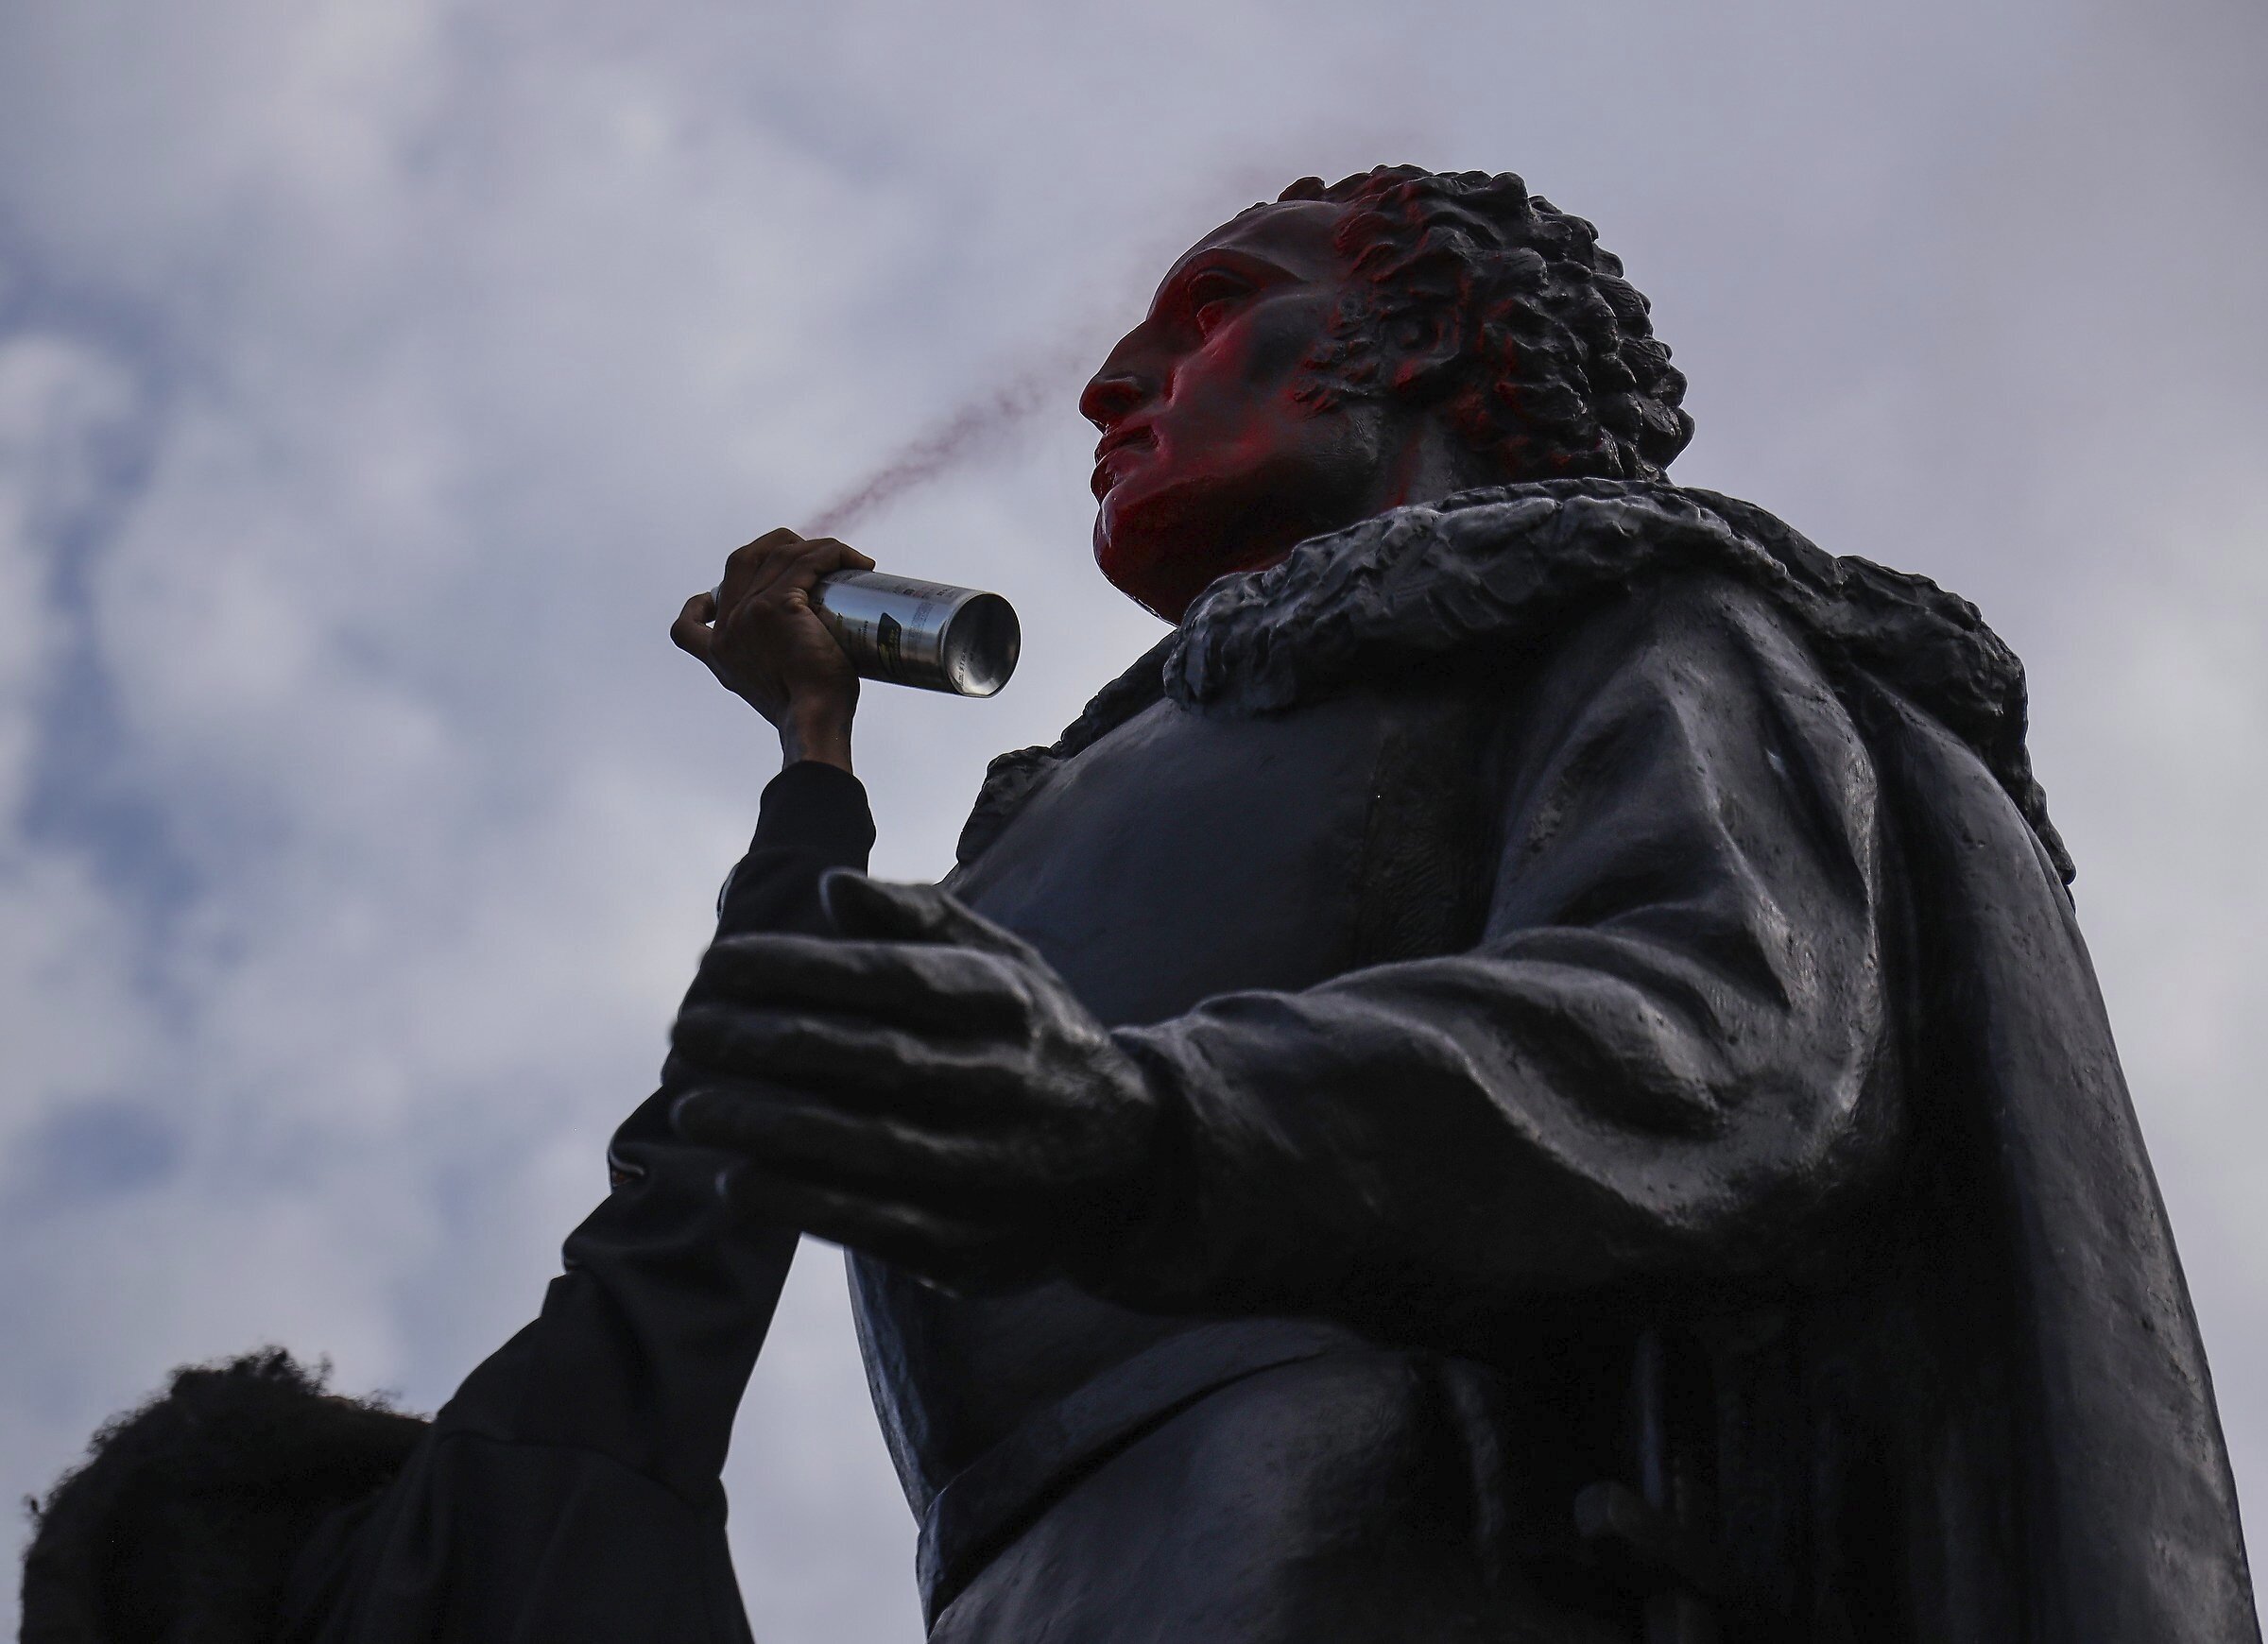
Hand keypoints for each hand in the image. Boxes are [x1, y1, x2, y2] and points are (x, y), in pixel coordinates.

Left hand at [668, 871, 1162, 1291]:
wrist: (1131, 1164)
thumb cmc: (1036, 1041)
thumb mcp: (1004, 964)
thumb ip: (920, 919)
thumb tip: (830, 887)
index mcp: (1005, 1004)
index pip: (888, 978)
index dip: (794, 968)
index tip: (717, 964)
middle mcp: (1001, 1082)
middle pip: (866, 1058)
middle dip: (763, 1042)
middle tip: (686, 1030)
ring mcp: (987, 1168)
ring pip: (861, 1144)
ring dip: (764, 1127)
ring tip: (691, 1108)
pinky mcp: (968, 1242)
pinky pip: (871, 1223)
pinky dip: (798, 1203)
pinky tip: (737, 1182)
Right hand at [671, 527, 875, 770]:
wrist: (814, 722)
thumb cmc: (810, 714)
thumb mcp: (774, 693)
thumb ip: (772, 672)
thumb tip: (805, 658)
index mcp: (719, 655)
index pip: (688, 626)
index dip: (701, 604)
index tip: (727, 601)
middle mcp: (728, 628)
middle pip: (742, 560)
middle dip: (776, 545)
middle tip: (811, 554)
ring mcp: (750, 613)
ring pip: (780, 555)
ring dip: (816, 547)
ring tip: (846, 559)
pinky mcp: (779, 606)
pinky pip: (808, 562)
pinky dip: (833, 554)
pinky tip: (856, 562)